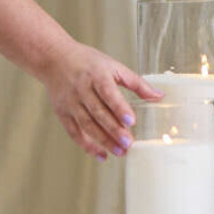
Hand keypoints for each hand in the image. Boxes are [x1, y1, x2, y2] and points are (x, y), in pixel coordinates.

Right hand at [39, 43, 162, 161]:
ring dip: (103, 140)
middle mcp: (82, 89)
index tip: (131, 121)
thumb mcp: (113, 66)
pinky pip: (74, 132)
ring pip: (87, 125)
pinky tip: (101, 155)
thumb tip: (159, 95)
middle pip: (98, 112)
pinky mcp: (63, 112)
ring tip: (120, 152)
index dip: (119, 107)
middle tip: (129, 143)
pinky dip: (87, 146)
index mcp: (96, 75)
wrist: (54, 59)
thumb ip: (136, 82)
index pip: (108, 93)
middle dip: (114, 130)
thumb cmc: (86, 62)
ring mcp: (71, 102)